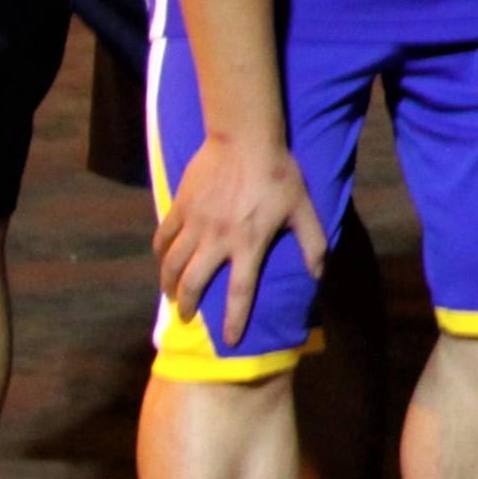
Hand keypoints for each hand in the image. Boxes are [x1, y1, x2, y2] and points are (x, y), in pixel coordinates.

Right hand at [158, 131, 329, 350]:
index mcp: (249, 244)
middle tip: (186, 317)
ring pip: (171, 264)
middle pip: (193, 283)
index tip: (228, 341)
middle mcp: (217, 239)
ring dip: (169, 284)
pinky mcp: (180, 206)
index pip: (239, 292)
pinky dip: (159, 252)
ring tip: (171, 294)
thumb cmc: (279, 173)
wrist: (245, 138)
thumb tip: (318, 274)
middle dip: (187, 306)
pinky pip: (162, 236)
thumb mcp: (303, 208)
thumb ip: (313, 243)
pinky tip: (162, 259)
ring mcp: (195, 223)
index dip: (233, 320)